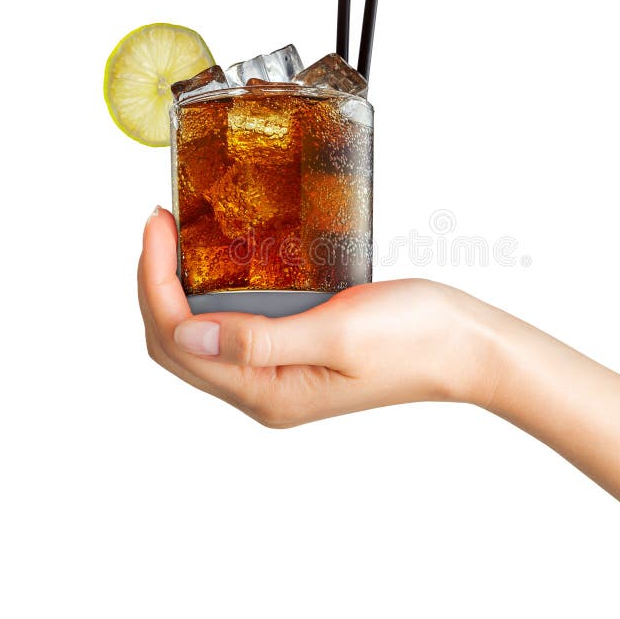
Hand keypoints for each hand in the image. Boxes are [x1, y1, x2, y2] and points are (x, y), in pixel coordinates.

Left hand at [138, 207, 501, 426]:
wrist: (464, 346)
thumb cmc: (415, 338)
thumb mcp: (337, 334)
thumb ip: (260, 340)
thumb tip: (189, 336)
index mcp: (270, 393)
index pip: (181, 341)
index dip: (155, 283)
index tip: (158, 226)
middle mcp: (266, 391)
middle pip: (180, 346)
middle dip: (156, 285)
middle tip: (160, 225)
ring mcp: (280, 375)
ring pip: (202, 338)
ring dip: (179, 291)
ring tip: (176, 239)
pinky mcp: (295, 355)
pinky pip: (233, 331)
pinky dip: (212, 296)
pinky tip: (217, 264)